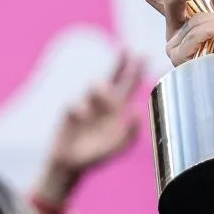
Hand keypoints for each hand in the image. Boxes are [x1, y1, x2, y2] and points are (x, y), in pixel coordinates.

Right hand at [33, 51, 144, 209]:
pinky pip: (75, 105)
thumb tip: (137, 113)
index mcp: (118, 109)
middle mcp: (103, 103)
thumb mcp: (116, 147)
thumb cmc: (97, 153)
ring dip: (103, 90)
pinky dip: (81, 110)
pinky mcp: (70, 114)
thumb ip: (129, 135)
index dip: (135, 70)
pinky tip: (83, 117)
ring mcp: (87, 105)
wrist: (70, 164)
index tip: (143, 54)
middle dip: (121, 63)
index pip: (128, 85)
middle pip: (114, 78)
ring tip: (104, 92)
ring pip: (96, 86)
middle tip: (127, 49)